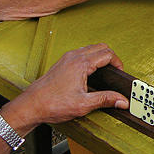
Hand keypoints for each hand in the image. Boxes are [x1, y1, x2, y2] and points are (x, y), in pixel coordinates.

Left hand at [2, 44, 127, 135]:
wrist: (30, 105)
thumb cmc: (52, 104)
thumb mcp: (84, 104)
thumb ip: (106, 100)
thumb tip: (122, 101)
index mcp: (81, 64)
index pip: (107, 54)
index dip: (118, 63)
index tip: (119, 74)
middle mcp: (73, 57)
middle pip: (101, 47)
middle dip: (111, 58)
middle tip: (115, 71)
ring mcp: (66, 58)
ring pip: (91, 49)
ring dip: (100, 57)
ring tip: (105, 72)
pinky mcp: (62, 63)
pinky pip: (81, 53)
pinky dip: (90, 58)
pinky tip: (90, 73)